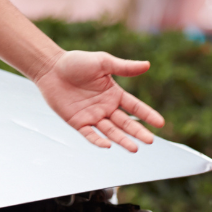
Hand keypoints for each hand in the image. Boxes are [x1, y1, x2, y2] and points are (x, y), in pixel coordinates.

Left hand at [32, 50, 164, 151]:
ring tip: (134, 148)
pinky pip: (90, 134)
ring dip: (122, 140)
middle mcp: (106, 107)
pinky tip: (108, 145)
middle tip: (149, 141)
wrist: (50, 68)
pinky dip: (98, 141)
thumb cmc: (76, 62)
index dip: (147, 115)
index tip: (160, 123)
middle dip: (138, 132)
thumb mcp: (103, 62)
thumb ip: (124, 67)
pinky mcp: (77, 122)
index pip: (135, 107)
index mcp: (114, 93)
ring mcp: (92, 116)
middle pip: (125, 123)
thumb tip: (147, 65)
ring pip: (111, 131)